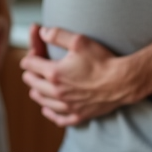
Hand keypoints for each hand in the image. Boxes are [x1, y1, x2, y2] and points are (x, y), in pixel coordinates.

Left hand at [19, 25, 136, 126]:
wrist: (123, 81)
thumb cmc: (102, 60)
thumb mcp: (79, 41)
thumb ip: (57, 34)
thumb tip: (41, 32)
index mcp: (54, 73)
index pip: (29, 65)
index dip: (30, 56)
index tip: (35, 52)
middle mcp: (57, 92)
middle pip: (32, 83)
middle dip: (31, 73)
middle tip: (36, 68)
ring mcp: (67, 106)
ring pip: (42, 101)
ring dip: (37, 92)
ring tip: (37, 86)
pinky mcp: (78, 115)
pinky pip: (58, 118)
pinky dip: (50, 113)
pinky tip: (48, 109)